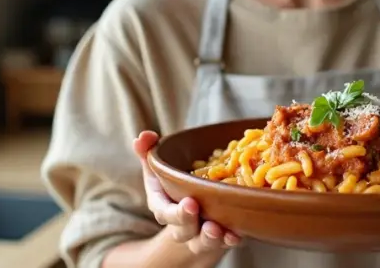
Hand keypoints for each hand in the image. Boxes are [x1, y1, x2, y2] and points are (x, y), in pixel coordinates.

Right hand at [133, 131, 242, 254]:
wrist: (193, 211)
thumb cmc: (173, 185)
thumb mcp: (159, 168)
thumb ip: (148, 151)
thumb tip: (143, 136)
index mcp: (163, 207)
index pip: (164, 212)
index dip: (175, 211)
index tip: (189, 202)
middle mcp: (181, 225)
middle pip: (181, 230)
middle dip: (188, 221)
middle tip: (197, 209)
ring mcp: (200, 234)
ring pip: (201, 242)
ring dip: (209, 237)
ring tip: (217, 229)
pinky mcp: (220, 237)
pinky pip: (224, 243)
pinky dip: (230, 240)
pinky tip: (236, 235)